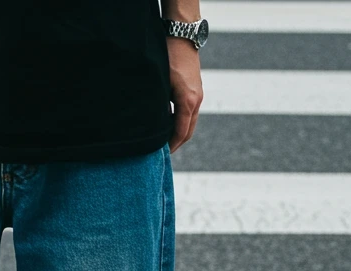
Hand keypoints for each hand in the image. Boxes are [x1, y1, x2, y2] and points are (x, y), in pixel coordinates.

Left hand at [165, 37, 202, 152]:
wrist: (182, 36)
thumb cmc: (168, 58)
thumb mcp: (159, 83)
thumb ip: (158, 105)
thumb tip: (151, 124)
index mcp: (187, 102)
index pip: (181, 132)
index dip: (171, 145)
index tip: (162, 154)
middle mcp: (196, 100)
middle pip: (188, 131)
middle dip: (176, 142)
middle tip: (162, 151)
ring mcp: (198, 95)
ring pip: (190, 121)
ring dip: (179, 132)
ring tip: (164, 138)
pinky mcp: (196, 89)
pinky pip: (190, 112)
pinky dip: (181, 121)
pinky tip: (168, 121)